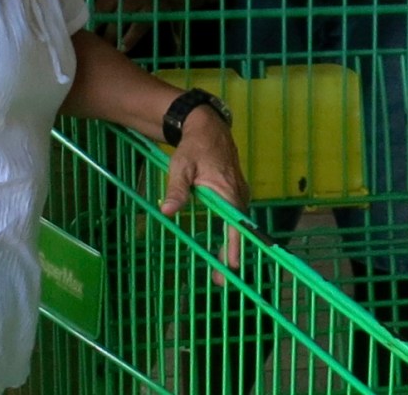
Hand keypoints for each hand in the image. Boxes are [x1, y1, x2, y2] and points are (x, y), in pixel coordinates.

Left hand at [161, 107, 250, 281]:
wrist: (207, 126)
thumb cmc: (194, 147)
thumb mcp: (181, 167)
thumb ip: (176, 190)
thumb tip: (167, 211)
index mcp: (227, 192)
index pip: (235, 225)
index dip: (234, 248)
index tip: (232, 268)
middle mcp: (239, 194)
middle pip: (239, 230)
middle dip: (231, 254)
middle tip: (221, 280)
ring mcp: (240, 192)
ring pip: (239, 223)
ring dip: (231, 244)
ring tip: (222, 266)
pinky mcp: (236, 191)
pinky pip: (236, 215)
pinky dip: (231, 230)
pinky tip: (223, 242)